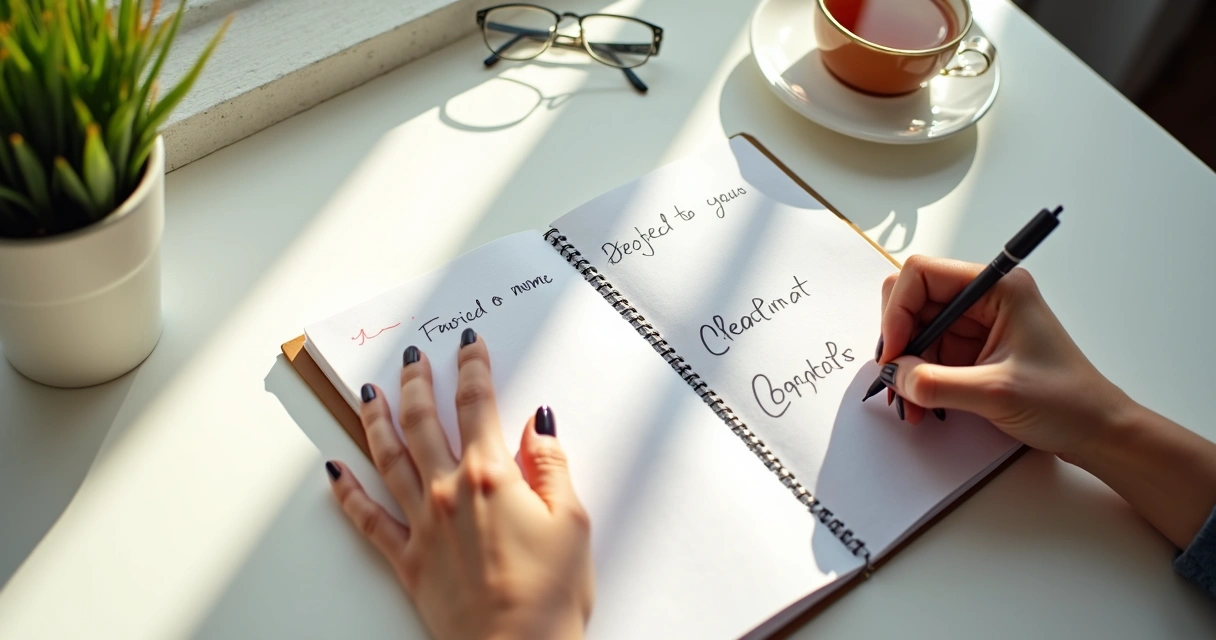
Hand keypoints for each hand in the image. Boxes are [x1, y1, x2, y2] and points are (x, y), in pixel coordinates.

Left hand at [326, 331, 593, 639]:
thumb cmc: (549, 596)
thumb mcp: (573, 522)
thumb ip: (552, 466)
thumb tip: (539, 424)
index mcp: (492, 476)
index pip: (478, 404)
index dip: (473, 368)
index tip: (469, 345)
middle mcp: (448, 491)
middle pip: (424, 420)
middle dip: (418, 382)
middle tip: (413, 357)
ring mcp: (422, 524)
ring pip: (388, 457)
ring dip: (377, 419)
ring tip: (371, 393)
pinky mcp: (406, 559)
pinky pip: (367, 518)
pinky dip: (347, 491)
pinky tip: (335, 470)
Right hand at [875, 256, 1215, 550]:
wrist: (1096, 432)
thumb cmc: (1067, 402)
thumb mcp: (994, 393)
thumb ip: (935, 383)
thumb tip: (894, 375)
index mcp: (998, 288)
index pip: (923, 274)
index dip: (899, 310)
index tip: (894, 351)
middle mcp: (985, 299)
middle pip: (915, 300)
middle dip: (899, 339)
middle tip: (894, 375)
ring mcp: (978, 325)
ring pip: (917, 331)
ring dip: (905, 366)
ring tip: (909, 403)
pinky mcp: (973, 351)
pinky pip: (929, 355)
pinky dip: (917, 378)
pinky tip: (920, 404)